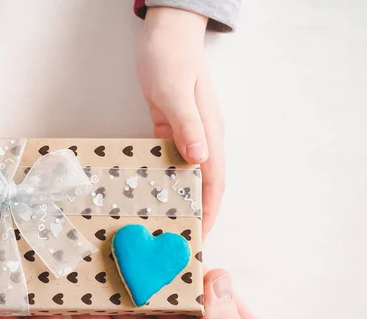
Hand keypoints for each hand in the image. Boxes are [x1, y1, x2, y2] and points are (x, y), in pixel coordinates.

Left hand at [137, 8, 224, 237]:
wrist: (166, 34)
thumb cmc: (172, 58)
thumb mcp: (177, 93)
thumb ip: (188, 126)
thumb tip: (199, 159)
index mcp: (210, 132)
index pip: (214, 180)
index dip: (210, 209)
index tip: (202, 234)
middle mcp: (202, 137)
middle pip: (203, 183)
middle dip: (196, 210)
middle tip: (180, 235)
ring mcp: (186, 134)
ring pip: (185, 174)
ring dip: (179, 198)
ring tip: (165, 221)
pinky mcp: (170, 129)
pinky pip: (168, 160)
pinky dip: (163, 178)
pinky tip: (153, 192)